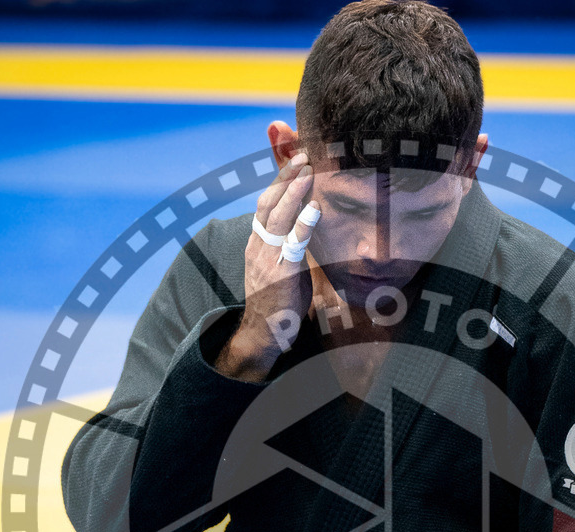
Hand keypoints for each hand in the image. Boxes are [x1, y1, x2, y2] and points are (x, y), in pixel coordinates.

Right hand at [214, 152, 319, 381]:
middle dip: (284, 176)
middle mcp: (259, 246)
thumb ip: (293, 246)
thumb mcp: (285, 267)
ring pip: (275, 217)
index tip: (295, 159)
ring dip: (293, 191)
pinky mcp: (279, 275)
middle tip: (303, 153)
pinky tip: (315, 209)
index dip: (278, 180)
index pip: (266, 203)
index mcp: (259, 243)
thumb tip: (310, 228)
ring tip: (308, 171)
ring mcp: (267, 259)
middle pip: (268, 202)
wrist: (264, 334)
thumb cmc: (279, 303)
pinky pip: (291, 244)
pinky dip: (303, 225)